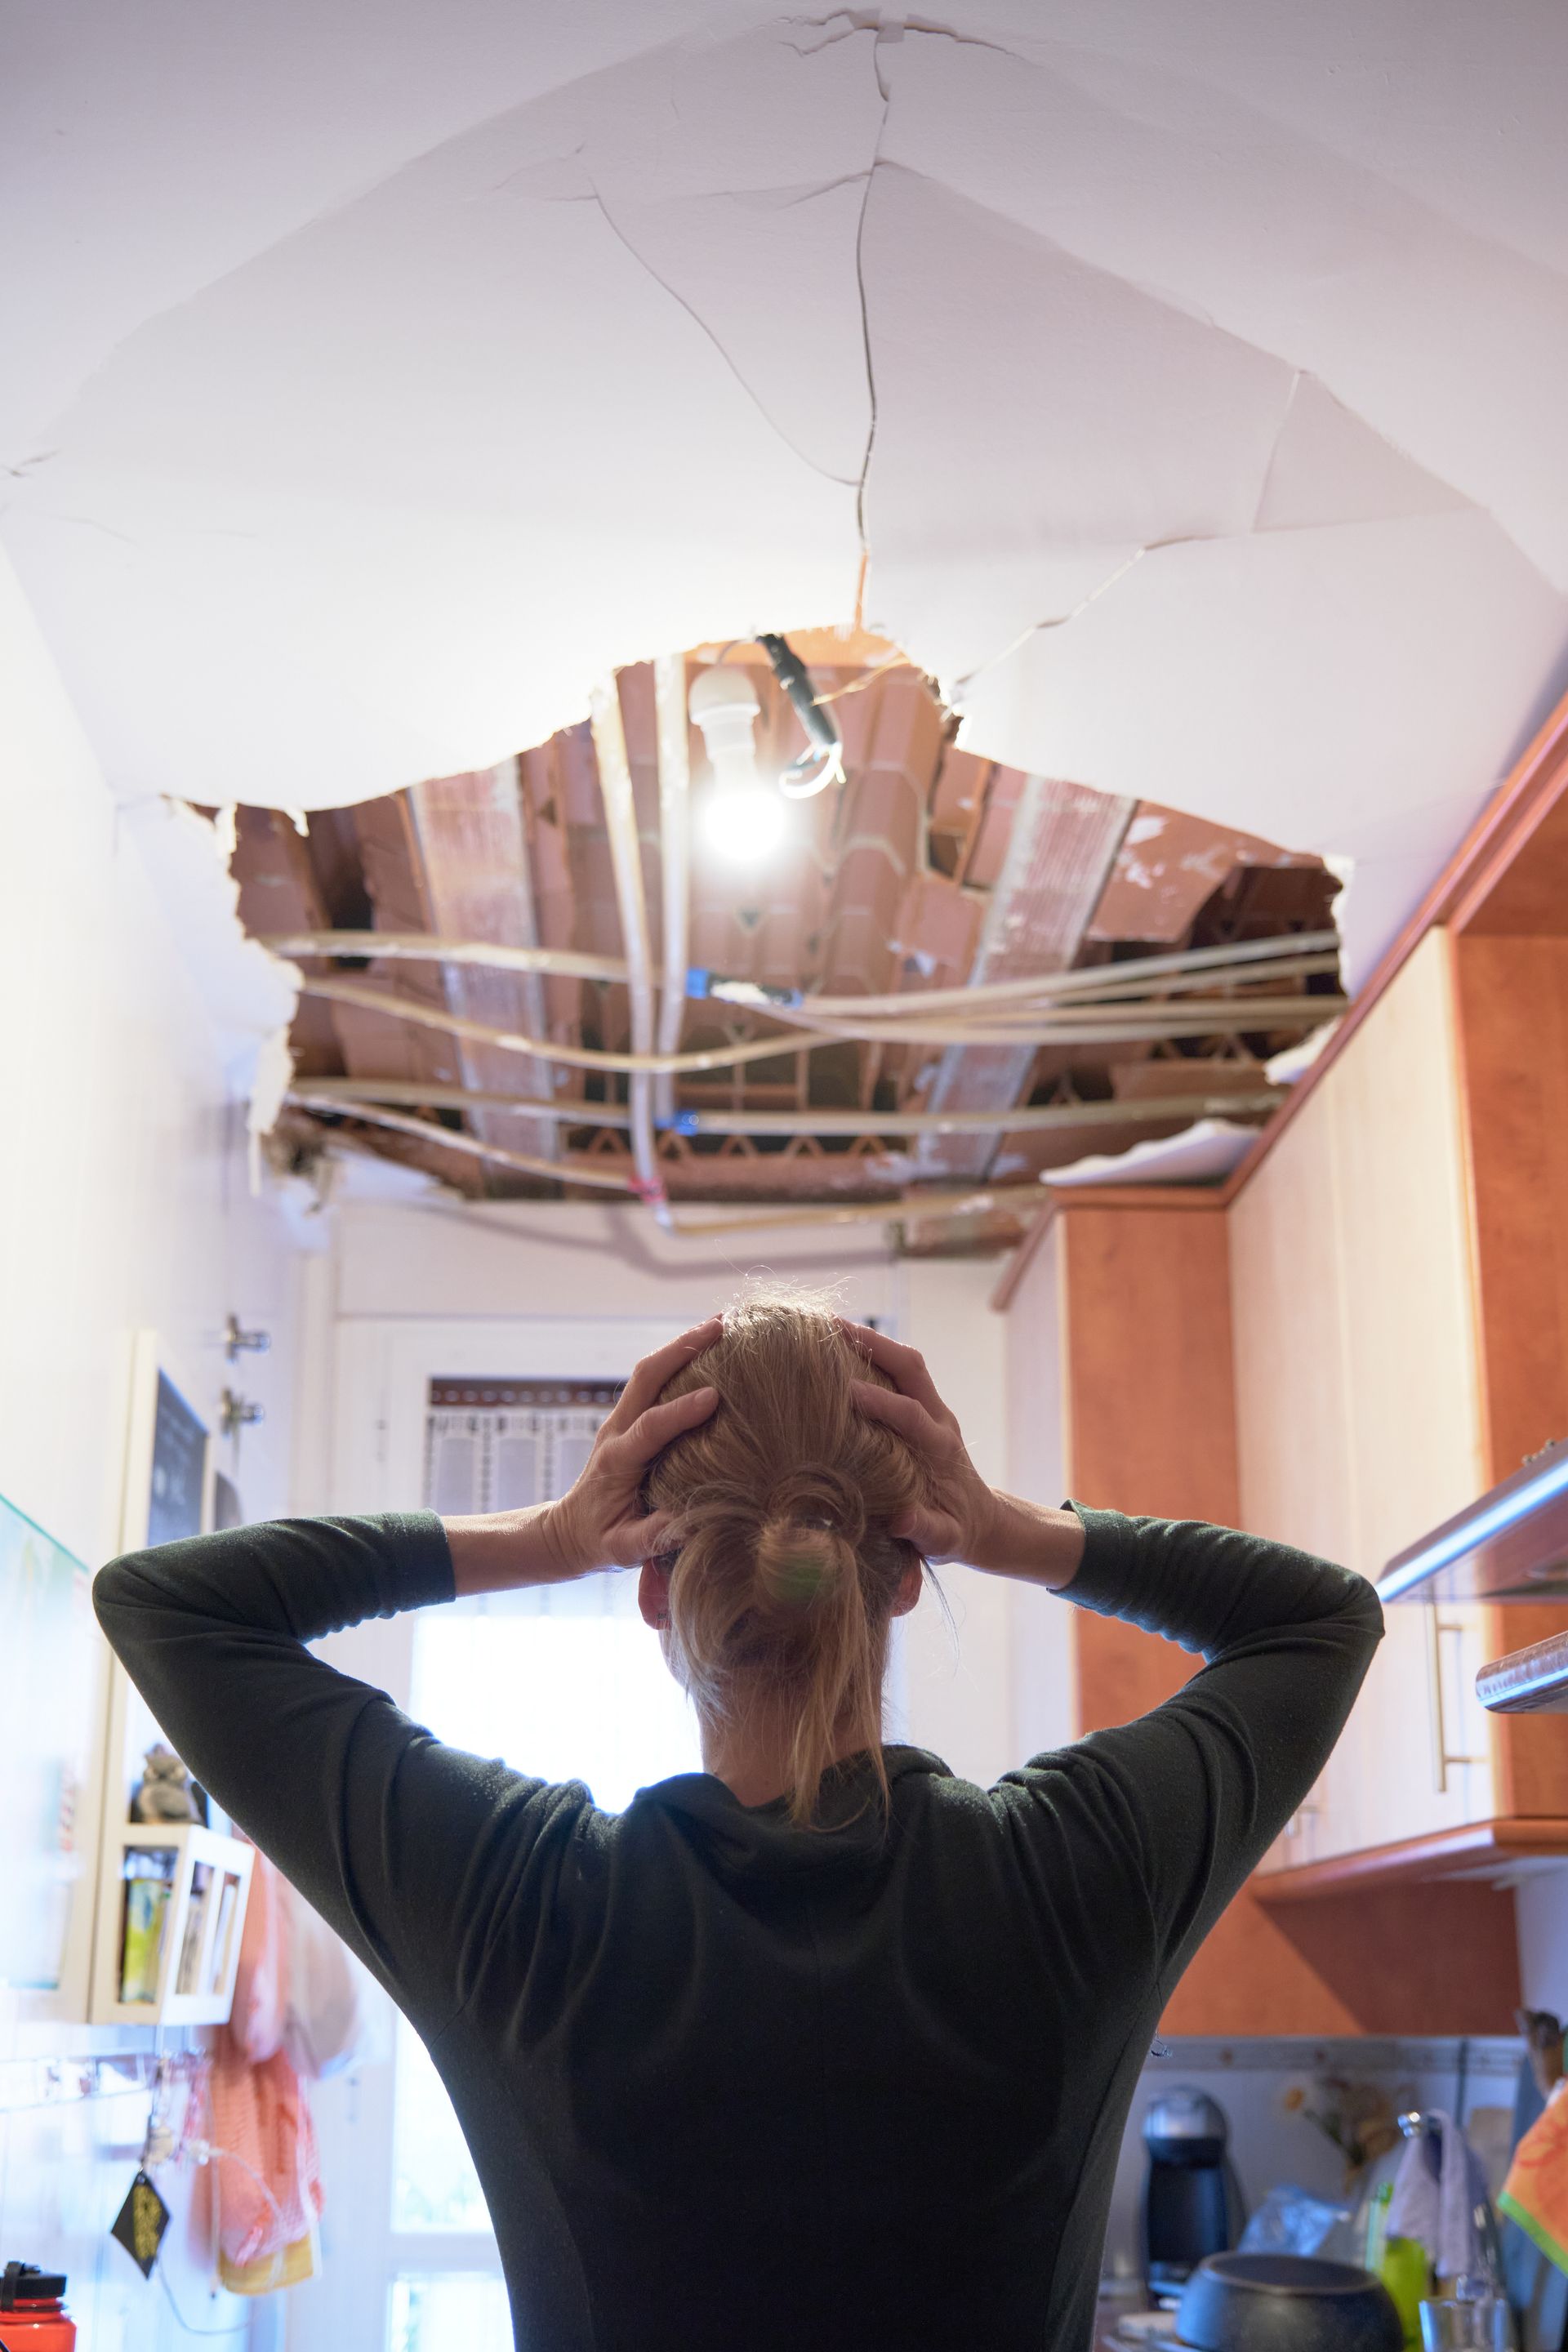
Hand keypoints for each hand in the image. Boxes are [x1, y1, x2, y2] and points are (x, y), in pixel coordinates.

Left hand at [539, 1320, 720, 1577]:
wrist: (569, 1529)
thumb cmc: (598, 1541)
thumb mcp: (621, 1549)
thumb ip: (649, 1538)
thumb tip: (685, 1523)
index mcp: (617, 1460)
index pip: (650, 1427)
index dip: (680, 1411)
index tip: (714, 1397)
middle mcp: (618, 1431)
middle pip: (646, 1376)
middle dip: (682, 1348)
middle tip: (723, 1326)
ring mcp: (623, 1420)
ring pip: (650, 1371)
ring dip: (683, 1345)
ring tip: (723, 1324)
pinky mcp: (631, 1419)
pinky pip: (655, 1380)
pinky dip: (680, 1359)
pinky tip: (710, 1349)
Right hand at [840, 1321, 1002, 1565]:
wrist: (981, 1519)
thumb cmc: (956, 1531)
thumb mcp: (945, 1541)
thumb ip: (927, 1532)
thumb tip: (902, 1520)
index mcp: (942, 1448)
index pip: (912, 1414)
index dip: (883, 1403)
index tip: (849, 1393)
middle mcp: (939, 1419)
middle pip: (912, 1367)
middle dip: (875, 1345)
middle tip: (831, 1328)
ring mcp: (932, 1409)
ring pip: (905, 1362)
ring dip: (872, 1340)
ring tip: (828, 1326)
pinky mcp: (922, 1406)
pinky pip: (899, 1370)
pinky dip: (872, 1352)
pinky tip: (837, 1346)